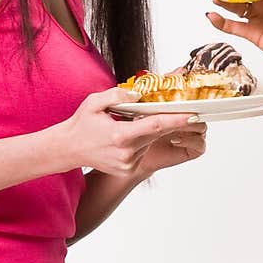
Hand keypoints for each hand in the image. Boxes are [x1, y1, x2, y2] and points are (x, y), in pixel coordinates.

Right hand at [58, 88, 203, 177]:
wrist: (68, 150)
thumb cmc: (81, 124)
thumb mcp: (94, 103)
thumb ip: (118, 95)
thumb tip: (139, 94)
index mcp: (120, 136)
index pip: (155, 126)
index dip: (176, 120)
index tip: (193, 115)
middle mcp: (127, 153)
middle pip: (157, 133)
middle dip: (170, 122)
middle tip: (185, 110)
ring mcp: (128, 163)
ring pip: (150, 141)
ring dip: (149, 131)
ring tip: (130, 123)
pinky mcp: (128, 169)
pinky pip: (143, 150)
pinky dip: (141, 140)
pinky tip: (125, 136)